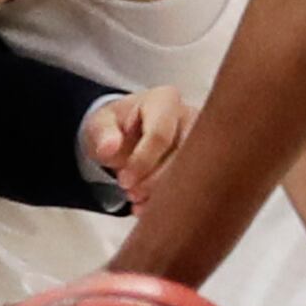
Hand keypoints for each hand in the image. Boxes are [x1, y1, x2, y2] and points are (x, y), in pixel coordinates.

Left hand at [84, 87, 192, 208]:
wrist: (128, 133)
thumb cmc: (117, 125)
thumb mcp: (100, 124)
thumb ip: (103, 134)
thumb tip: (109, 148)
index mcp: (164, 100)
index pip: (160, 135)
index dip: (142, 162)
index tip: (124, 180)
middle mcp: (190, 116)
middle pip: (183, 155)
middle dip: (156, 181)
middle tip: (132, 194)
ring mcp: (202, 138)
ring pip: (194, 171)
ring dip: (166, 192)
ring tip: (139, 201)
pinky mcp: (205, 159)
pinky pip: (196, 182)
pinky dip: (173, 199)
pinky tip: (151, 205)